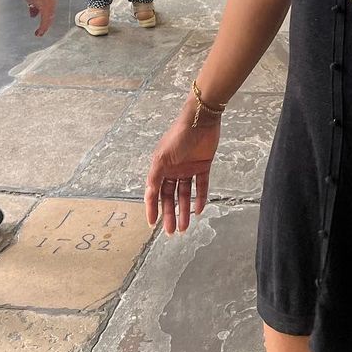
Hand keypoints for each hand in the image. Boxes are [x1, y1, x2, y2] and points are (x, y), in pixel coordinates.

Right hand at [22, 0, 56, 35]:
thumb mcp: (33, 1)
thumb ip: (34, 8)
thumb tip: (33, 15)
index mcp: (50, 1)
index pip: (49, 13)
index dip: (46, 20)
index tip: (42, 25)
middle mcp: (52, 4)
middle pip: (50, 18)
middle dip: (45, 26)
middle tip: (41, 32)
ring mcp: (50, 7)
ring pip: (48, 21)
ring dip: (43, 28)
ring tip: (39, 34)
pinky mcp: (46, 9)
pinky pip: (45, 21)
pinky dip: (42, 28)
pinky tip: (40, 32)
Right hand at [145, 107, 220, 234]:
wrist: (201, 119)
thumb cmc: (178, 136)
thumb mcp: (162, 157)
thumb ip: (155, 176)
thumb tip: (148, 195)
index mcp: (160, 167)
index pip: (154, 192)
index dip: (152, 208)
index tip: (152, 224)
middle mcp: (173, 170)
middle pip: (170, 197)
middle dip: (170, 214)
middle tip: (170, 232)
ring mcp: (188, 169)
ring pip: (185, 194)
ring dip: (184, 211)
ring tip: (184, 227)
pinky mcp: (203, 166)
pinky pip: (201, 186)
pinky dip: (200, 198)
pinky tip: (198, 210)